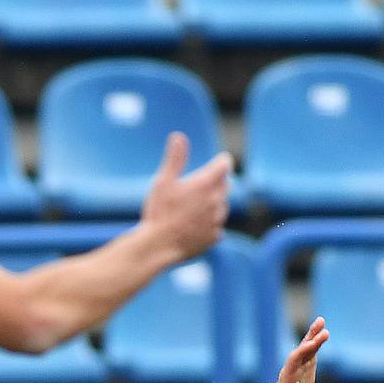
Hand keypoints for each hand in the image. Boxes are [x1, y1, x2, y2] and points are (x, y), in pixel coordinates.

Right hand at [138, 132, 231, 263]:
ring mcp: (217, 220)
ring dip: (212, 204)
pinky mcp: (213, 237)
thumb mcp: (163, 181)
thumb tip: (178, 136)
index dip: (219, 161)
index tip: (214, 162)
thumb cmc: (159, 212)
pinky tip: (193, 227)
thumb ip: (175, 159)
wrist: (158, 246)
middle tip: (197, 186)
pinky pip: (216, 228)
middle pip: (225, 184)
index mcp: (207, 183)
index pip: (225, 163)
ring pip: (222, 206)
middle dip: (215, 182)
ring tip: (191, 209)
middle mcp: (217, 200)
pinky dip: (208, 225)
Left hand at [260, 317, 329, 382]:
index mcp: (289, 376)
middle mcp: (294, 365)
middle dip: (311, 341)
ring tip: (321, 321)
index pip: (294, 361)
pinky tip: (323, 328)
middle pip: (302, 350)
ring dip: (314, 334)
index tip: (310, 344)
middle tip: (323, 332)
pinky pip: (312, 347)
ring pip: (307, 346)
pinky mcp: (307, 361)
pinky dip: (317, 338)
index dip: (302, 352)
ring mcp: (301, 362)